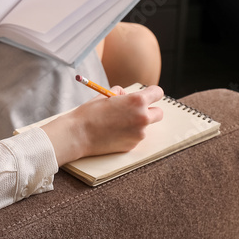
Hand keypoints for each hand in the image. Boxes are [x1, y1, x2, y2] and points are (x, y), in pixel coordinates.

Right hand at [41, 84, 164, 164]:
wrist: (79, 134)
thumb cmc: (90, 113)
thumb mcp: (106, 95)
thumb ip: (121, 94)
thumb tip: (127, 95)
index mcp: (137, 101)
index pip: (157, 93)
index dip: (152, 94)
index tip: (147, 96)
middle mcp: (143, 117)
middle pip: (159, 113)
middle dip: (150, 111)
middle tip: (136, 111)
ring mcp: (139, 134)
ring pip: (145, 126)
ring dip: (137, 124)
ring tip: (116, 123)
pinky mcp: (133, 145)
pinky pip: (135, 137)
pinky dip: (128, 134)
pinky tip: (113, 133)